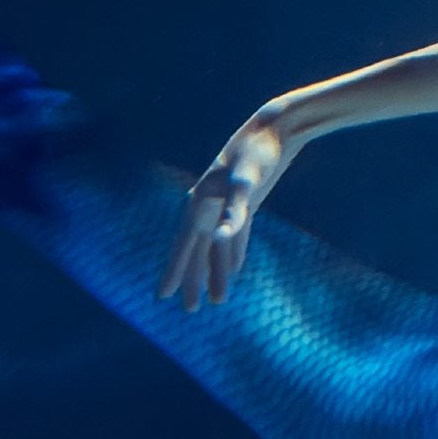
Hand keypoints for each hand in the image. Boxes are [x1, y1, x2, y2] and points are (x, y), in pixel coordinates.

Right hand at [157, 107, 297, 310]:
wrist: (274, 129)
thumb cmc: (256, 153)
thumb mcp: (245, 182)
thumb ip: (234, 213)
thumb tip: (220, 239)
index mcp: (200, 203)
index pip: (183, 246)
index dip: (174, 272)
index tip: (163, 298)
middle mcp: (209, 206)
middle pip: (198, 251)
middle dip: (193, 279)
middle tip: (190, 309)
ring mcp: (226, 204)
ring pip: (217, 246)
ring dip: (215, 270)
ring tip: (216, 299)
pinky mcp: (246, 201)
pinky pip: (234, 233)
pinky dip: (232, 252)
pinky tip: (235, 268)